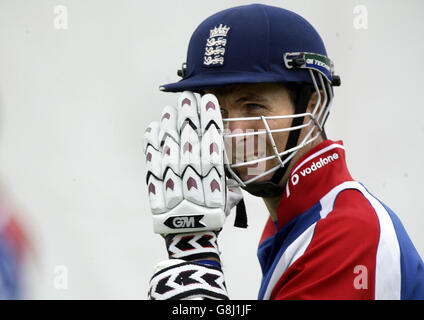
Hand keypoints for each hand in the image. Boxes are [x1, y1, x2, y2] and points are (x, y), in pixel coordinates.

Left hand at [143, 91, 243, 237]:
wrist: (190, 240)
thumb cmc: (213, 218)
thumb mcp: (230, 199)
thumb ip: (230, 176)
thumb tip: (228, 154)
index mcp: (215, 180)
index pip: (213, 142)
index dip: (210, 120)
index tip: (208, 100)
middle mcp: (194, 179)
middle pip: (191, 141)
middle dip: (189, 116)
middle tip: (188, 97)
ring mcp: (174, 183)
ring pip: (171, 149)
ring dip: (170, 127)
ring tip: (171, 109)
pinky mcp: (157, 189)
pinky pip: (153, 164)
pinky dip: (152, 146)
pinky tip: (153, 129)